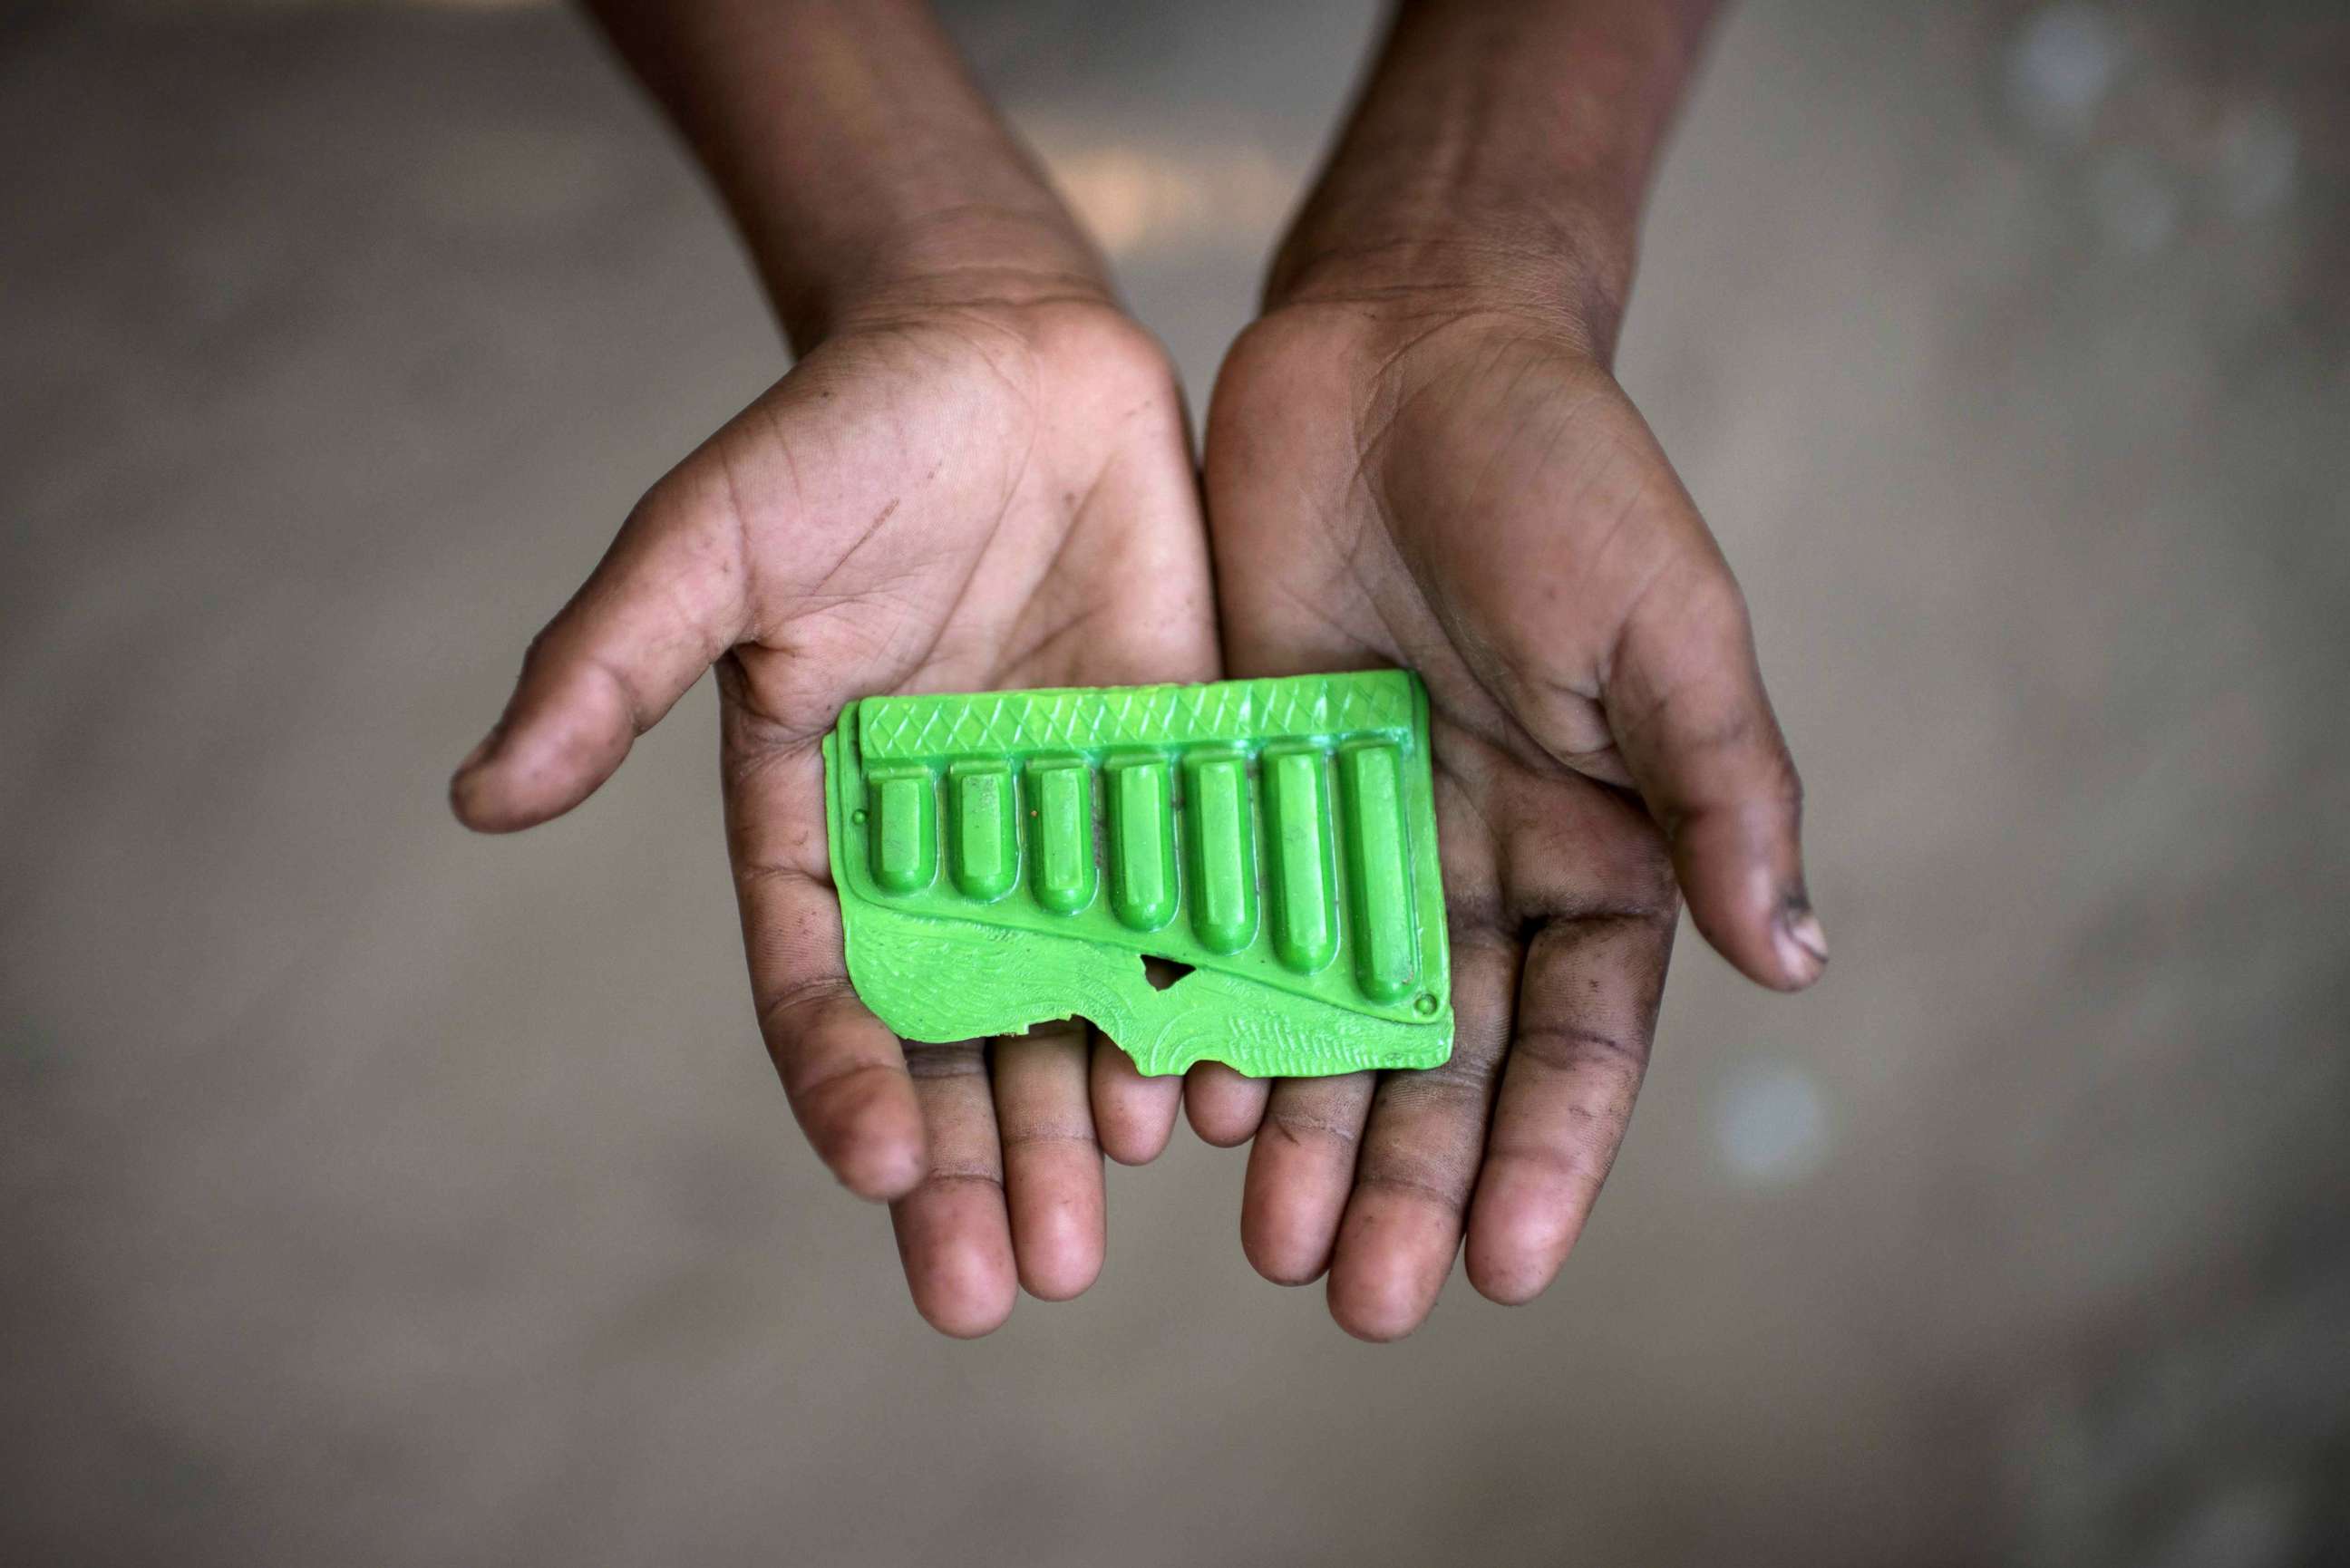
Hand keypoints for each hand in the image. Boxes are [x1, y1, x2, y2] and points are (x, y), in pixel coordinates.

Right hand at [451, 286, 1216, 1334]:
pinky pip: (1194, 911)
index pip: (825, 987)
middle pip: (961, 1039)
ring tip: (1112, 1211)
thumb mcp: (712, 540)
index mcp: (825, 825)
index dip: (847, 1082)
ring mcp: (1070, 825)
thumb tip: (478, 797)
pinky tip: (1237, 1081)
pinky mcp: (1175, 775)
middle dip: (981, 1163)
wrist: (1003, 349)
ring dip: (1092, 1114)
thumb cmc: (839, 436)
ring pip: (1081, 1003)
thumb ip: (613, 665)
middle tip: (1017, 1282)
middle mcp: (950, 854)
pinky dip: (1211, 998)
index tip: (879, 1167)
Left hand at [1200, 287, 1821, 1338]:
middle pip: (1445, 1064)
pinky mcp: (1244, 787)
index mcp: (1599, 848)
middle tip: (1360, 1301)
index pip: (1582, 1040)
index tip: (1502, 1266)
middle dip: (1410, 1182)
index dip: (1548, 1156)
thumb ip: (1720, 791)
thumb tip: (1798, 958)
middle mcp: (1476, 867)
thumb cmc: (1560, 474)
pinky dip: (1208, 1013)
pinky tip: (1182, 1099)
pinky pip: (1223, 929)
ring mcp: (1352, 836)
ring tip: (1270, 1244)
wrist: (1398, 345)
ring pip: (1329, 1023)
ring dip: (1308, 1137)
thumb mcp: (1661, 630)